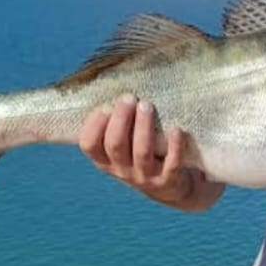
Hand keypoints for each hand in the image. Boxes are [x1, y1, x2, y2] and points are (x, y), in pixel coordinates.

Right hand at [78, 94, 211, 210]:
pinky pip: (172, 164)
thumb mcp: (124, 143)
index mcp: (106, 161)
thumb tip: (110, 76)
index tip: (104, 106)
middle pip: (116, 145)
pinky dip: (174, 146)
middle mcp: (122, 171)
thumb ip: (115, 122)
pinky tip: (176, 128)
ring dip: (143, 127)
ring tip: (147, 105)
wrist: (172, 188)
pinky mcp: (169, 181)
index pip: (89, 145)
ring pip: (141, 153)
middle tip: (129, 97)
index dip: (94, 125)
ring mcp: (145, 178)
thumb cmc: (143, 154)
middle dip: (121, 119)